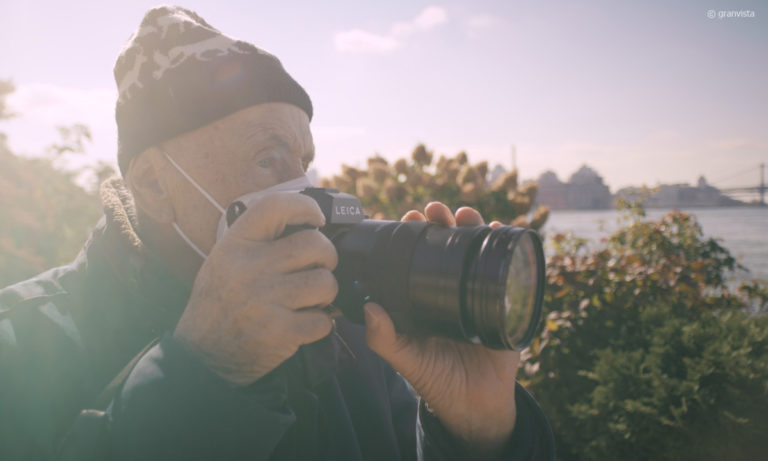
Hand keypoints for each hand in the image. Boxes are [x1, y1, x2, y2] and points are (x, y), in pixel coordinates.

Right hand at [173, 193, 338, 385]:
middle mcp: (249, 268)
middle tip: (316, 269)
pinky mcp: (279, 332)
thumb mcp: (226, 259)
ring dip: (325, 293)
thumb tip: (312, 224)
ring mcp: (264, 300)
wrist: (201, 355)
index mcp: (235, 244)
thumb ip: (261, 239)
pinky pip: (324, 320)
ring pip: (326, 282)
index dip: (305, 207)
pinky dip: (320, 324)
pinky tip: (302, 324)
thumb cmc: (221, 302)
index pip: (275, 206)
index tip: (317, 220)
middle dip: (326, 258)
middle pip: (316, 245)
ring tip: (308, 300)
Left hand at [364, 202, 519, 453]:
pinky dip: (506, 248)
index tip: (410, 217)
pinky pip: (507, 270)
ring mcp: (478, 294)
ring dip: (474, 227)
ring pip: (477, 252)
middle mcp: (451, 290)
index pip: (420, 257)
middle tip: (435, 210)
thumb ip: (384, 338)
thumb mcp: (405, 358)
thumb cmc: (435, 380)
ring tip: (465, 214)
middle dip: (443, 224)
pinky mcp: (504, 303)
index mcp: (426, 296)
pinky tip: (501, 230)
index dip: (416, 236)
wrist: (474, 405)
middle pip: (449, 247)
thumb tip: (371, 306)